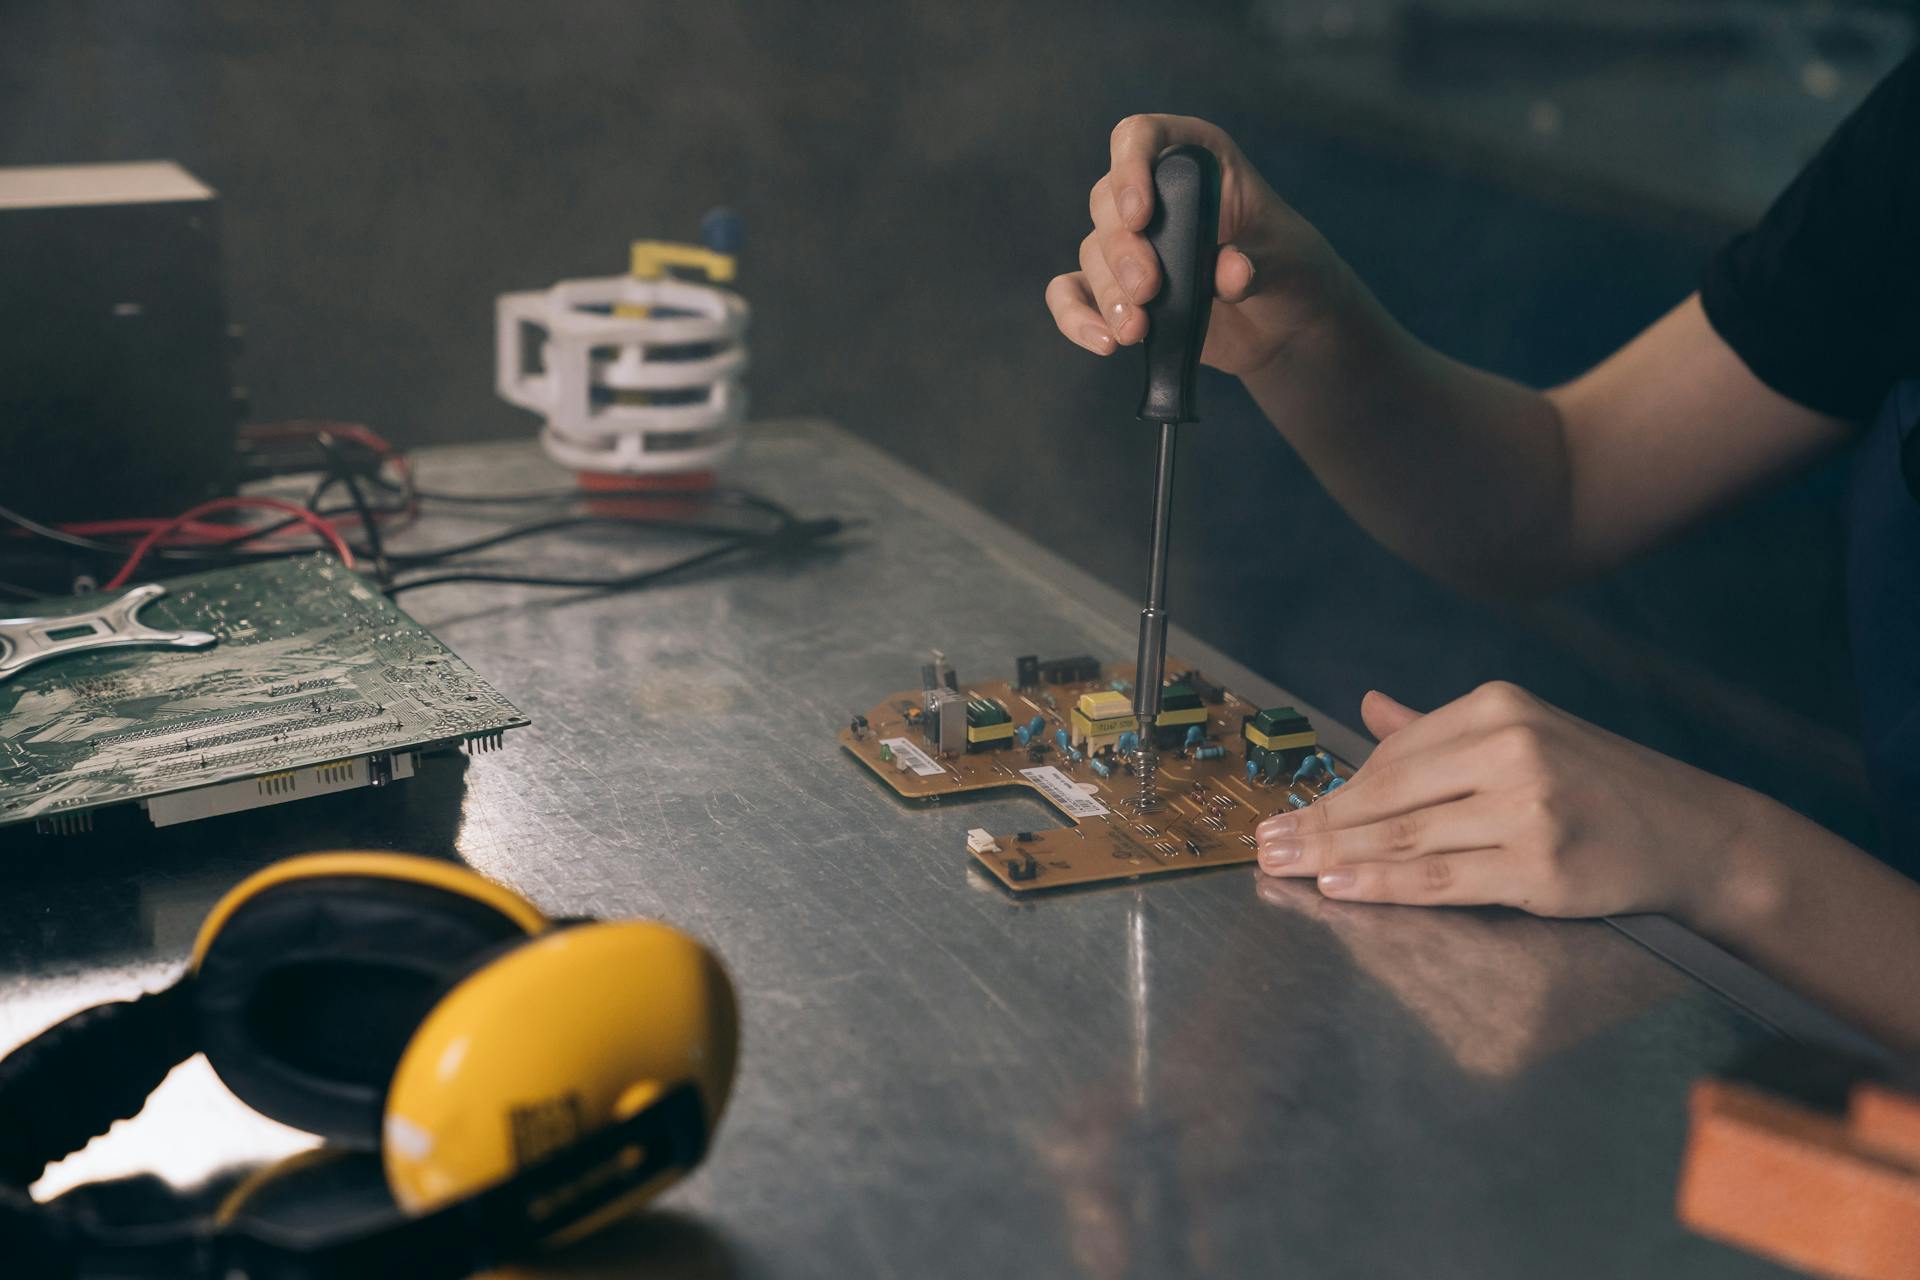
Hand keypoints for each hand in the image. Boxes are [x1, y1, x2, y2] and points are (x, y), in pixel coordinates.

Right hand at [1044, 114, 1353, 375]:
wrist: (1284, 325)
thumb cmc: (1289, 270)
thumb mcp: (1286, 259)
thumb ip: (1257, 261)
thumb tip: (1231, 271)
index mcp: (1195, 161)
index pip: (1141, 138)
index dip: (1130, 168)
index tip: (1140, 214)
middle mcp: (1154, 193)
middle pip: (1107, 203)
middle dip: (1122, 251)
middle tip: (1148, 289)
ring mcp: (1132, 243)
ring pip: (1093, 253)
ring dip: (1109, 293)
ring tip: (1135, 331)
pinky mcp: (1117, 289)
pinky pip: (1073, 293)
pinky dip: (1077, 317)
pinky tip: (1105, 343)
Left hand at [1254, 682, 1768, 924]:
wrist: (1695, 833)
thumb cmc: (1598, 785)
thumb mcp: (1523, 736)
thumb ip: (1438, 730)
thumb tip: (1370, 705)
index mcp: (1498, 707)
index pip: (1395, 754)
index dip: (1335, 790)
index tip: (1286, 814)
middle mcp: (1512, 749)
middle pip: (1390, 793)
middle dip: (1319, 823)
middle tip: (1263, 845)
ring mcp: (1529, 808)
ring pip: (1409, 837)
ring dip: (1336, 856)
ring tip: (1284, 867)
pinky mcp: (1543, 865)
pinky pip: (1444, 880)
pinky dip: (1385, 885)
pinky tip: (1341, 887)